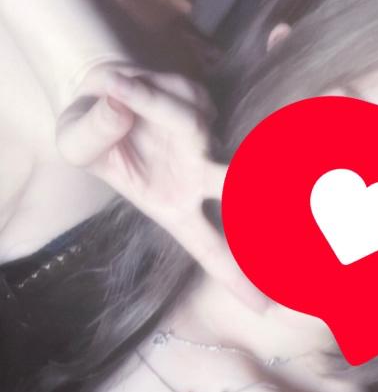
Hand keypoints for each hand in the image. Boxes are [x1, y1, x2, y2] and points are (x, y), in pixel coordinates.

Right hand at [55, 62, 267, 311]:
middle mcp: (198, 177)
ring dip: (149, 102)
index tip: (262, 306)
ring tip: (112, 91)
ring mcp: (205, 139)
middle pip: (235, 190)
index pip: (208, 248)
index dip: (233, 276)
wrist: (99, 91)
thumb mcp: (75, 142)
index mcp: (172, 207)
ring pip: (191, 122)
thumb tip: (121, 107)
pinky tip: (128, 85)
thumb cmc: (90, 135)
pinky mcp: (205, 104)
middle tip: (287, 199)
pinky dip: (150, 85)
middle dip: (259, 196)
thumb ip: (94, 133)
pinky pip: (182, 92)